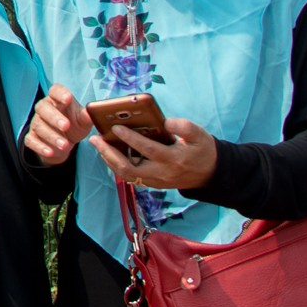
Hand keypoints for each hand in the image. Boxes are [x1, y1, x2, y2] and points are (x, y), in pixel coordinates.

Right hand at [23, 84, 93, 164]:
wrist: (64, 143)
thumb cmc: (74, 125)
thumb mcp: (83, 121)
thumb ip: (87, 116)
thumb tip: (92, 111)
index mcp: (57, 100)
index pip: (55, 91)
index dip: (60, 93)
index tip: (68, 98)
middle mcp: (44, 109)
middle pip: (43, 107)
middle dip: (54, 117)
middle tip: (66, 126)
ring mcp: (36, 122)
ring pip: (38, 125)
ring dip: (51, 136)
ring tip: (65, 145)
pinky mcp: (32, 137)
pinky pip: (31, 140)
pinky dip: (40, 147)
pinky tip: (50, 152)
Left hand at [90, 116, 218, 190]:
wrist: (210, 174)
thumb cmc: (202, 150)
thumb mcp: (200, 135)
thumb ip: (185, 127)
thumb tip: (166, 122)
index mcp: (174, 159)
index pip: (148, 149)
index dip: (131, 138)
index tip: (115, 127)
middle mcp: (162, 173)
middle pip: (129, 167)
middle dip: (109, 153)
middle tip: (95, 139)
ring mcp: (156, 181)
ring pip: (126, 174)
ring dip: (109, 160)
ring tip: (98, 144)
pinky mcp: (152, 184)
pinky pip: (130, 177)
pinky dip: (116, 165)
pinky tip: (109, 153)